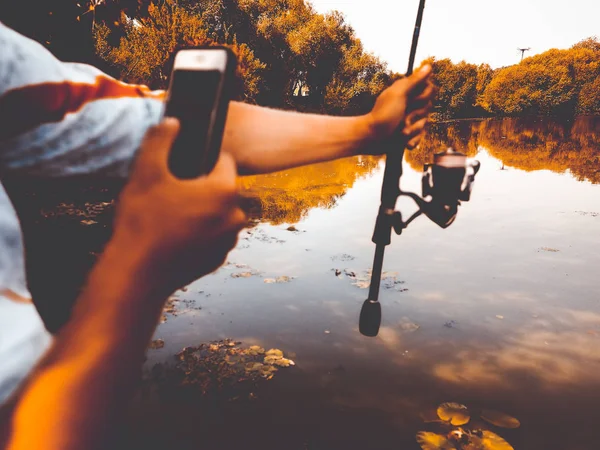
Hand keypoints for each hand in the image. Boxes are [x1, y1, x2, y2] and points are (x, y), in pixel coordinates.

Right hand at [110, 118, 246, 292]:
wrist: (137, 274)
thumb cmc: (142, 222)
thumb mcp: (146, 172)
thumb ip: (160, 140)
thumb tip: (172, 122)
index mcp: (224, 191)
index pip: (224, 161)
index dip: (203, 160)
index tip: (182, 168)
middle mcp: (235, 216)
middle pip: (222, 188)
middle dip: (202, 187)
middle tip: (173, 193)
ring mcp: (228, 241)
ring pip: (218, 213)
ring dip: (202, 210)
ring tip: (171, 215)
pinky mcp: (219, 259)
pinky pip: (213, 235)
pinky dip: (200, 232)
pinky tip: (174, 234)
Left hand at [364, 64, 435, 151]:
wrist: (372, 138)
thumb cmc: (383, 114)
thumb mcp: (398, 94)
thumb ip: (414, 81)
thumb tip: (428, 66)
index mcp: (406, 91)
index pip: (430, 89)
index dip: (424, 96)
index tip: (412, 101)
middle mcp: (409, 104)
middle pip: (428, 106)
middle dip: (416, 115)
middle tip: (403, 118)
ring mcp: (409, 119)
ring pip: (424, 123)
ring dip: (412, 129)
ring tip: (400, 131)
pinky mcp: (409, 133)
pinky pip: (420, 137)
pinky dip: (412, 140)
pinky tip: (405, 143)